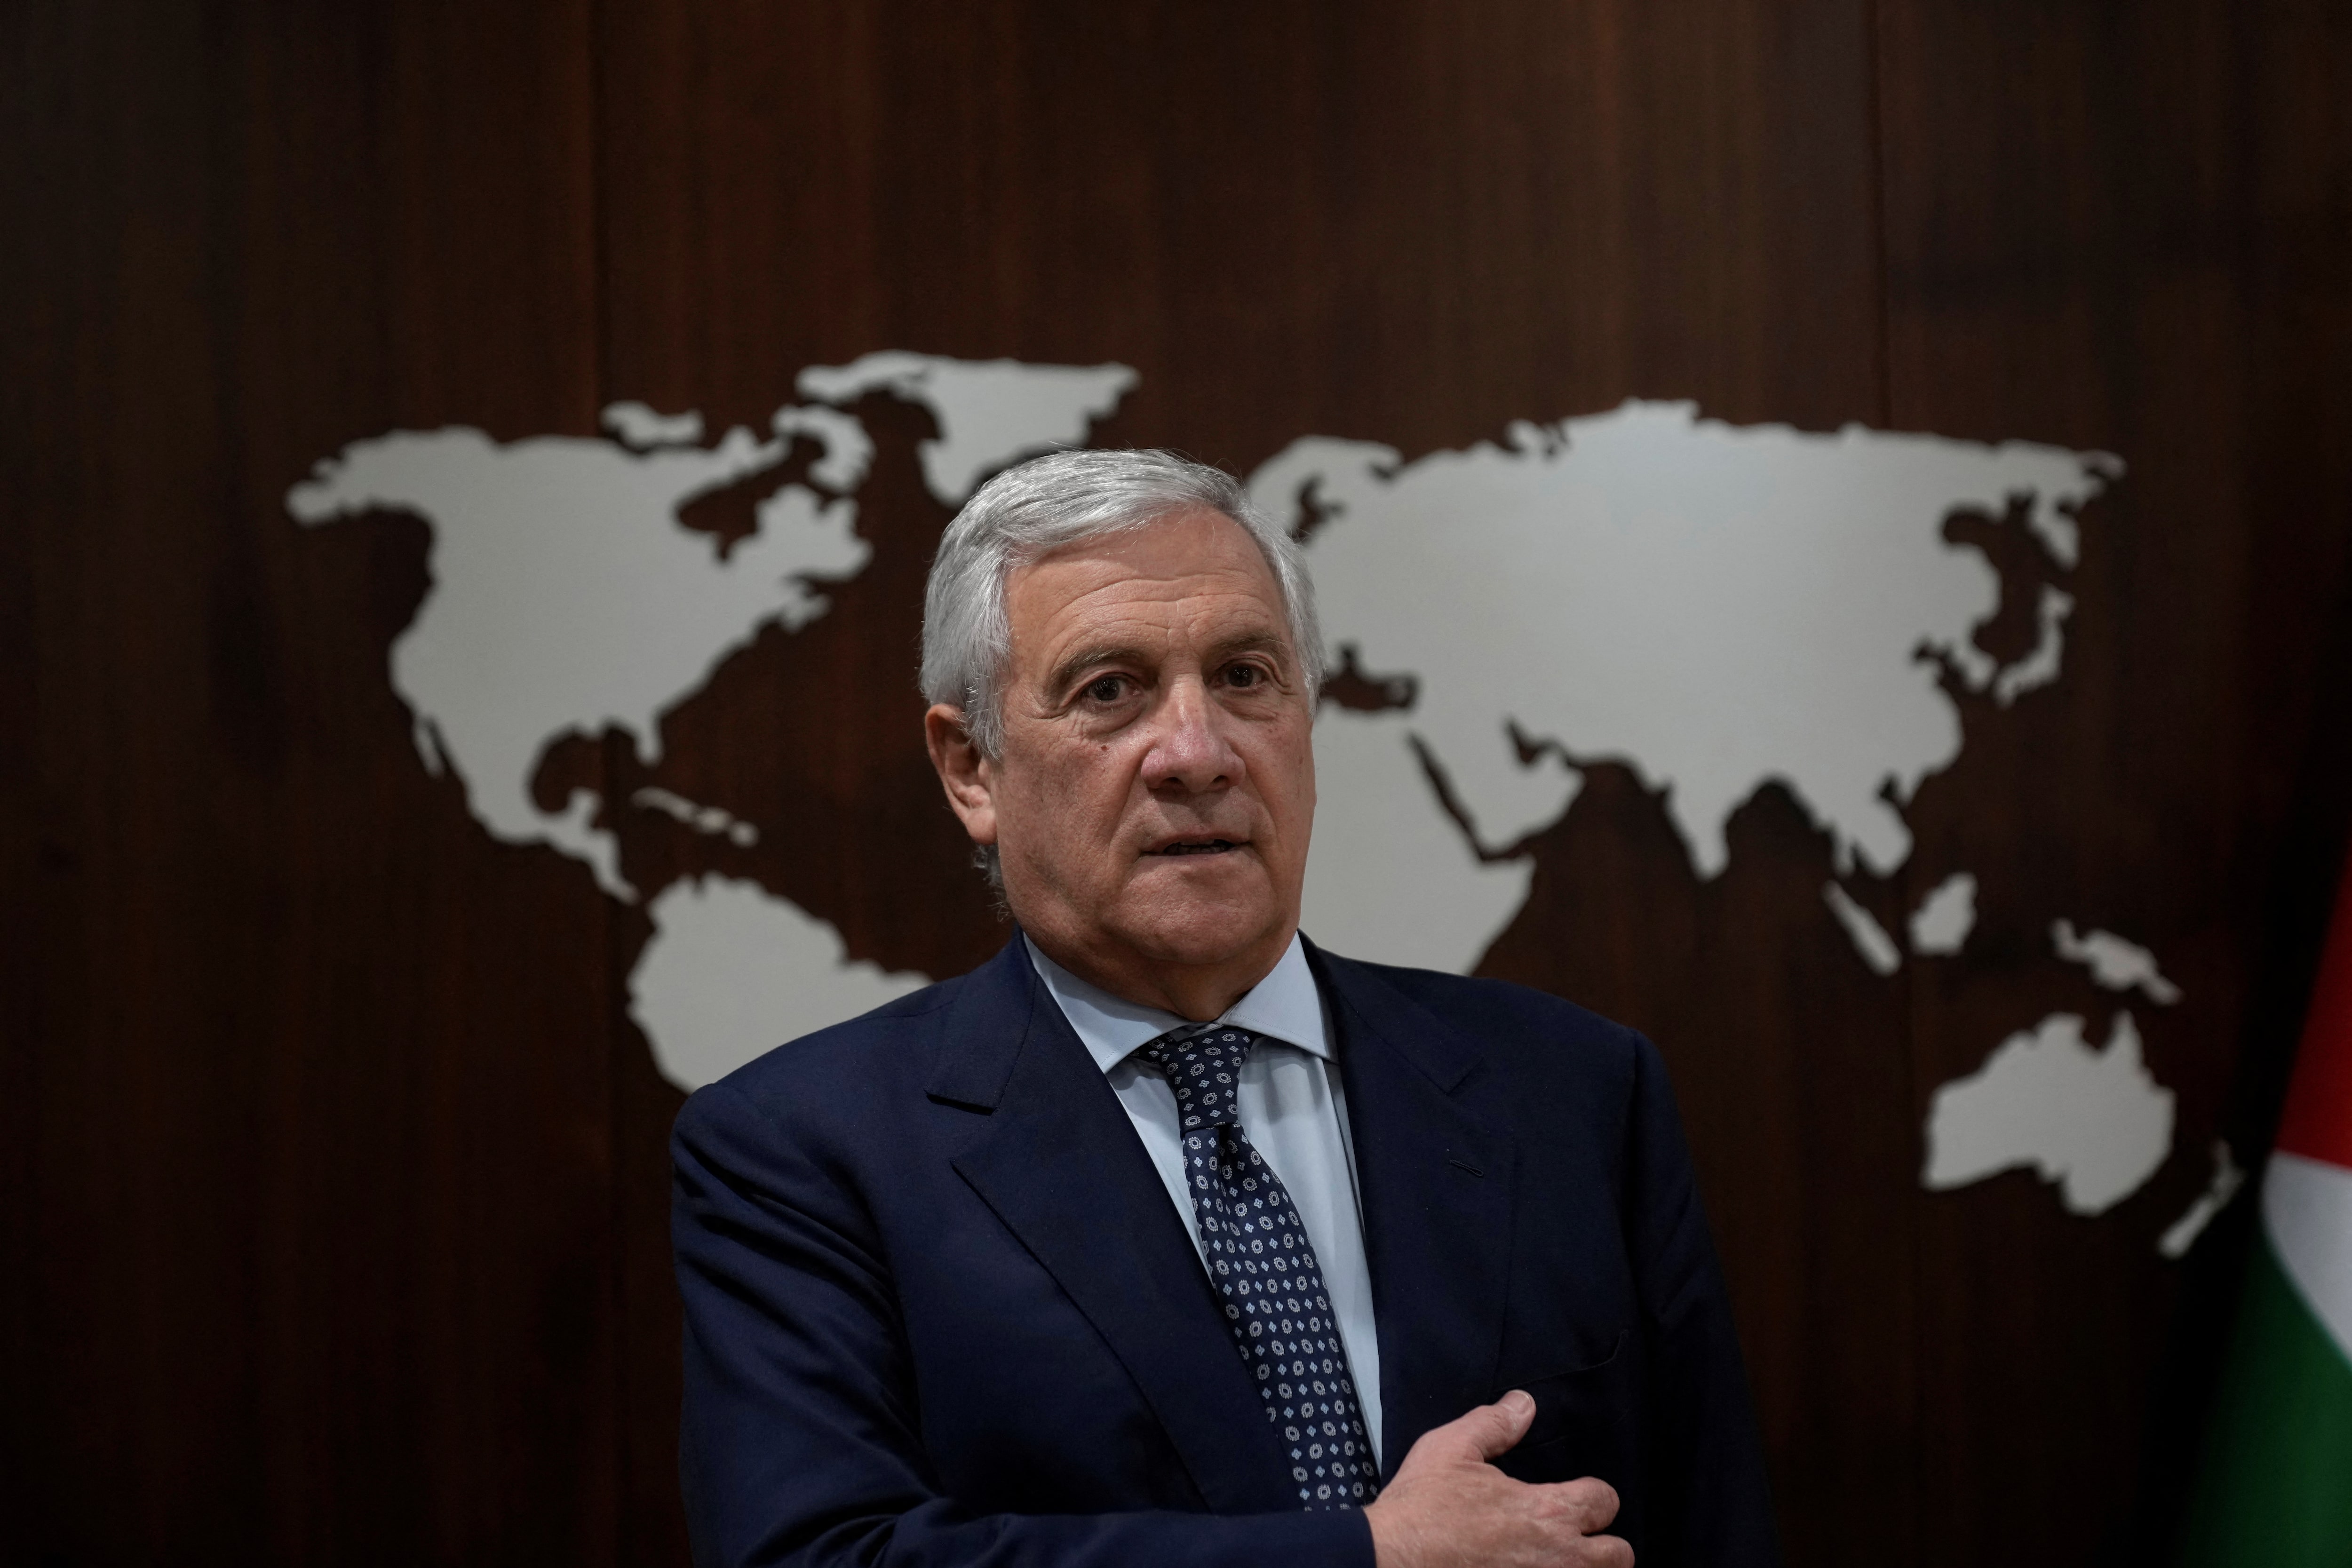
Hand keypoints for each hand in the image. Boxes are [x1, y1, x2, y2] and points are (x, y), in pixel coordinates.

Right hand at [1362, 1391, 1632, 1567]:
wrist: (1394, 1561)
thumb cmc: (1421, 1513)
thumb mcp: (1451, 1449)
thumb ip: (1494, 1424)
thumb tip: (1522, 1405)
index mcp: (1547, 1512)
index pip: (1604, 1501)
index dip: (1593, 1496)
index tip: (1579, 1498)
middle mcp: (1557, 1559)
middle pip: (1619, 1557)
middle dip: (1605, 1546)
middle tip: (1581, 1540)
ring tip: (1560, 1562)